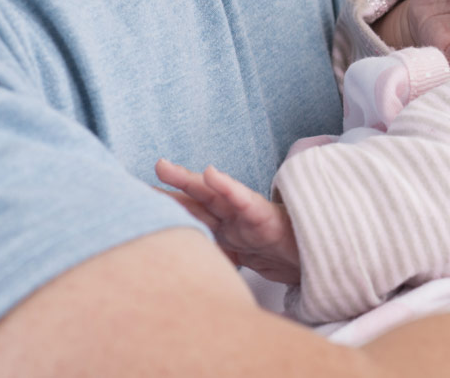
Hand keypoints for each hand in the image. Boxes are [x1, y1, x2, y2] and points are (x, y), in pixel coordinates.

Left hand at [155, 158, 301, 284]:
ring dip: (188, 180)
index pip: (190, 215)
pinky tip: (212, 174)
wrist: (314, 263)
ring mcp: (245, 216)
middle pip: (195, 200)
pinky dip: (226, 186)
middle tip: (143, 174)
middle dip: (169, 187)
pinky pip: (242, 200)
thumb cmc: (280, 260)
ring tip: (164, 168)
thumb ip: (218, 259)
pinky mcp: (263, 217)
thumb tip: (182, 280)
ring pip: (213, 195)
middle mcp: (231, 218)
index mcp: (224, 229)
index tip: (135, 200)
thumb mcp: (242, 263)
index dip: (165, 206)